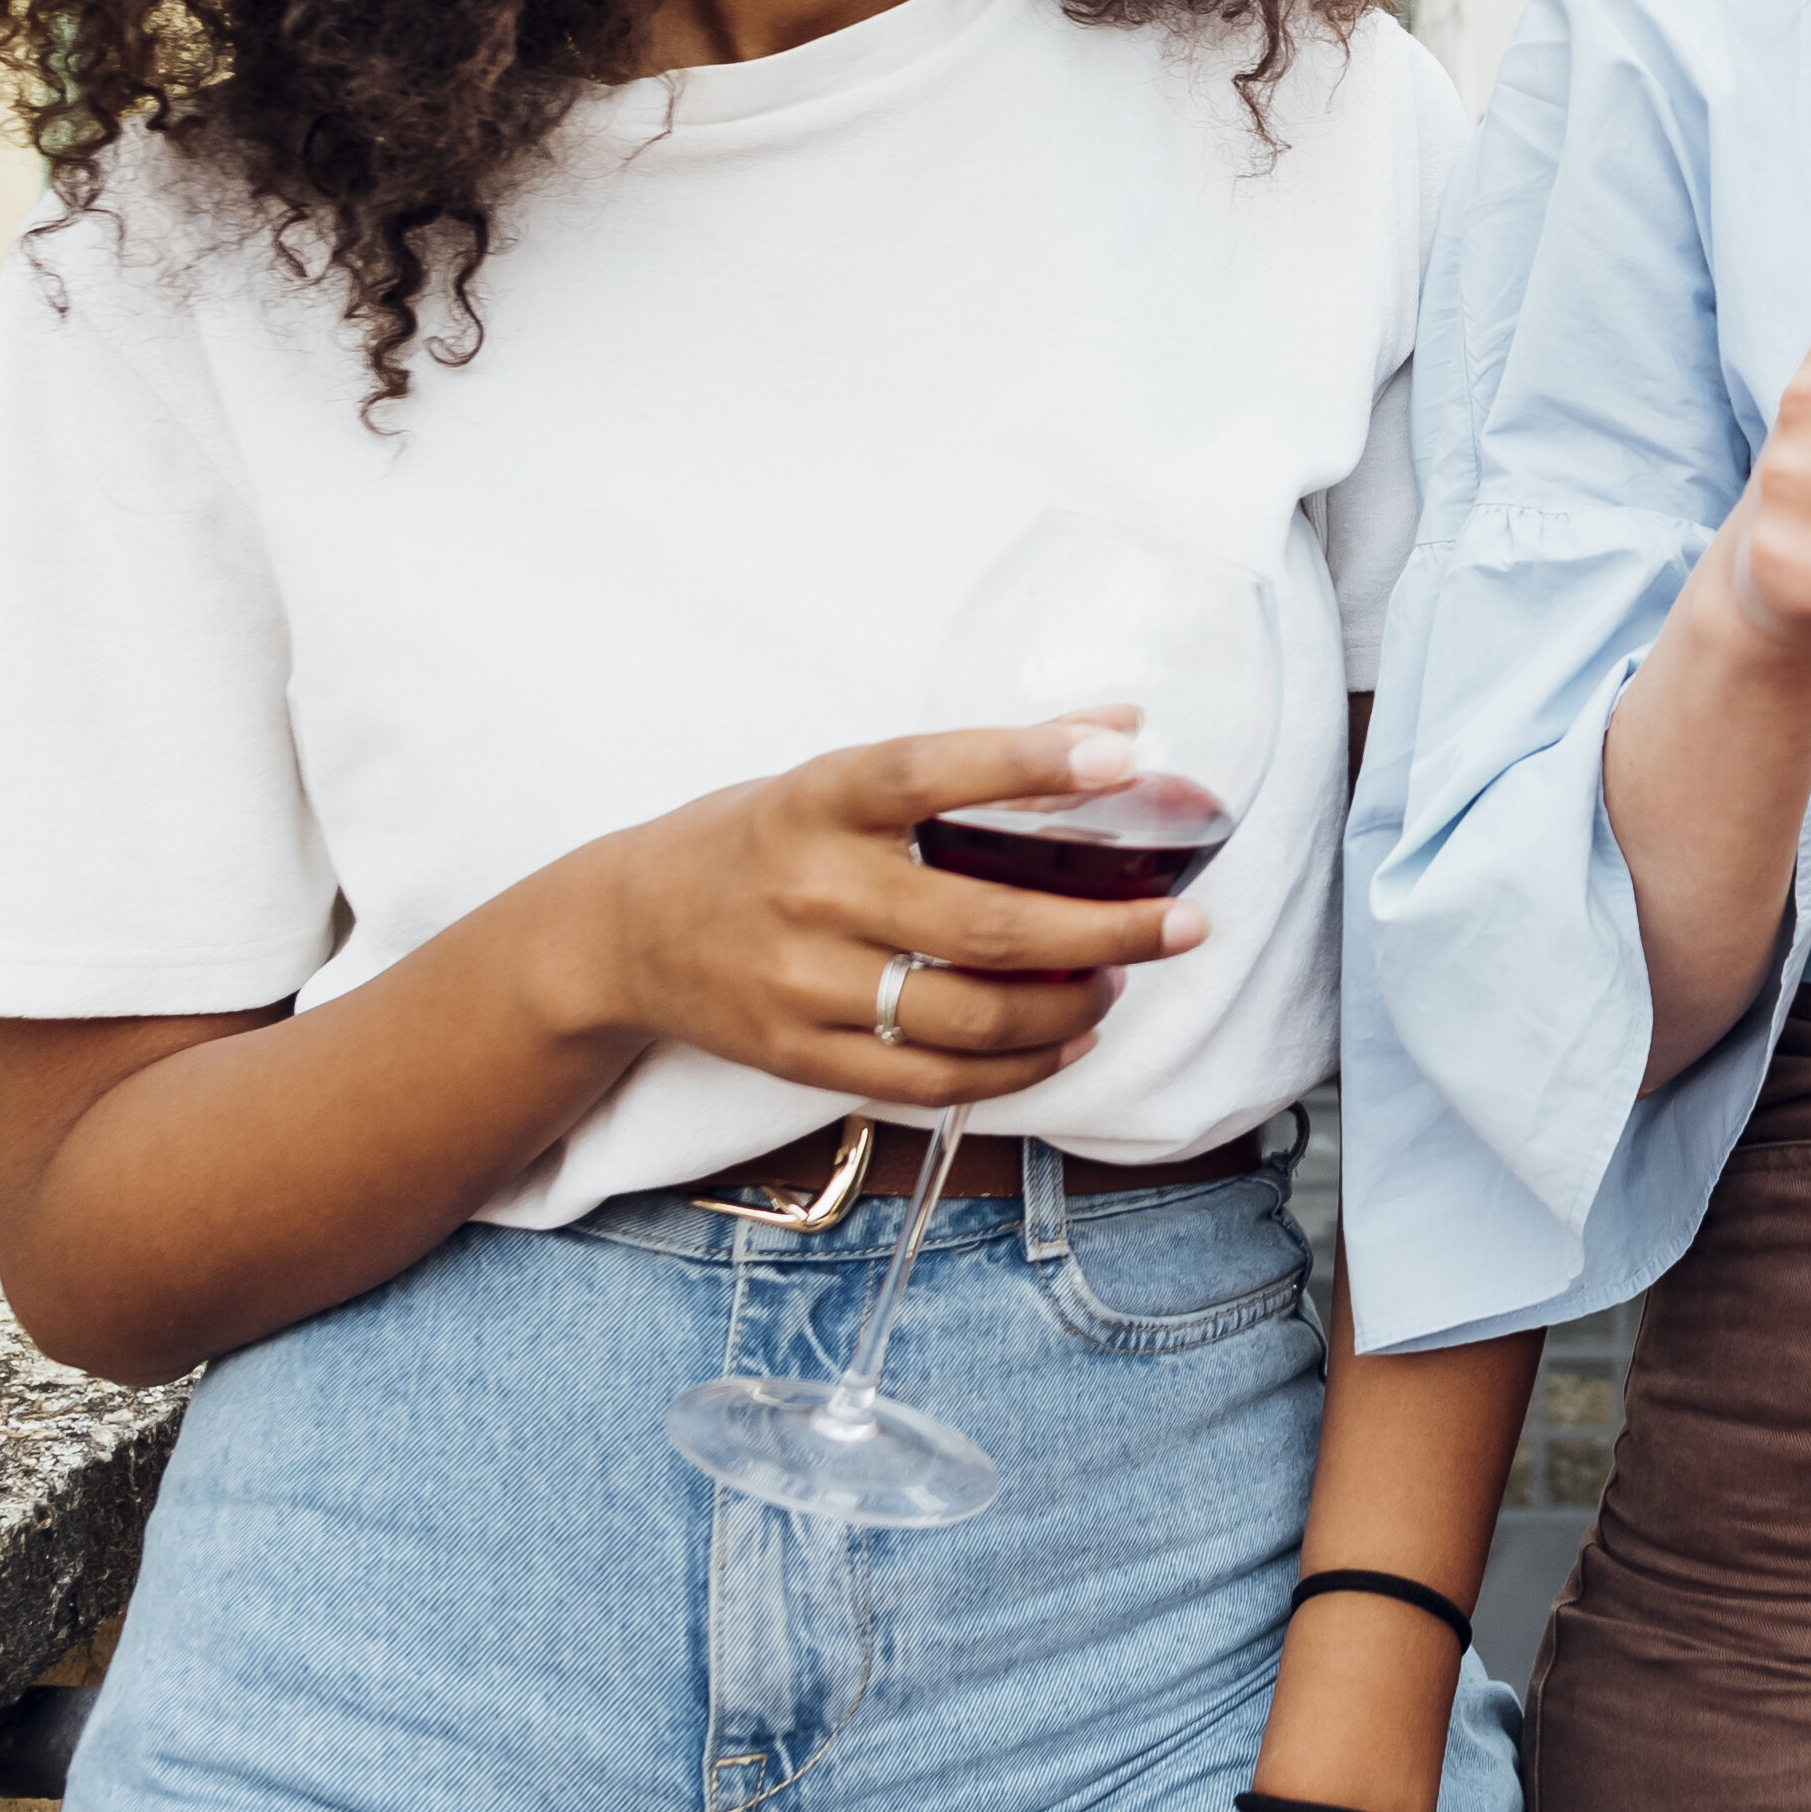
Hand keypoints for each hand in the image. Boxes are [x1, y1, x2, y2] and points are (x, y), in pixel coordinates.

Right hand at [566, 724, 1205, 1102]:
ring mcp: (803, 983)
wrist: (626, 931)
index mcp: (820, 797)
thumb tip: (1123, 731)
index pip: (930, 771)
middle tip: (1184, 924)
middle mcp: (811, 889)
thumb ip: (981, 761)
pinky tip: (1068, 1039)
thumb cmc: (762, 838)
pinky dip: (1019, 1068)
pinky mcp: (801, 1057)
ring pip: (971, 1016)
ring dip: (1071, 1005)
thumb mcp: (845, 778)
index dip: (1029, 762)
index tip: (1124, 759)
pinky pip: (934, 1081)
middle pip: (984, 923)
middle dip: (1106, 929)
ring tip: (1118, 980)